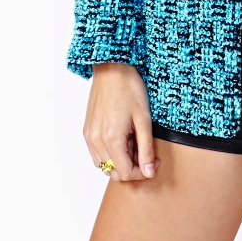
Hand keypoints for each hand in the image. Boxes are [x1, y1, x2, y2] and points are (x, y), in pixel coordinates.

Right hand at [83, 63, 160, 181]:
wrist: (112, 67)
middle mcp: (96, 141)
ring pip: (104, 165)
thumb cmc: (129, 88)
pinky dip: (110, 153)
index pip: (126, 173)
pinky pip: (97, 153)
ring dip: (121, 161)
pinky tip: (122, 138)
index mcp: (111, 139)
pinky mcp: (87, 130)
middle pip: (114, 172)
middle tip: (145, 150)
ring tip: (133, 141)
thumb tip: (149, 172)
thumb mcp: (144, 118)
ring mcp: (89, 136)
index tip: (154, 160)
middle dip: (132, 167)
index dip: (143, 171)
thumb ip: (146, 148)